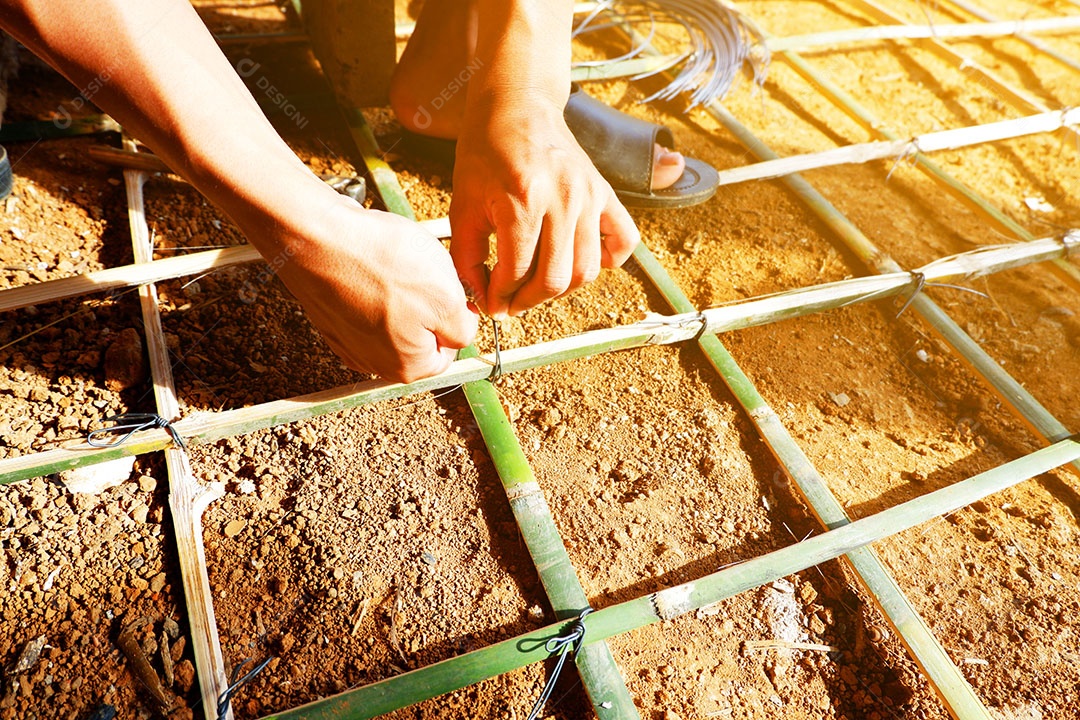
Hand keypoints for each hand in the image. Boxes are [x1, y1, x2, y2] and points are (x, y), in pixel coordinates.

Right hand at [266, 196, 477, 382]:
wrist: (315, 237)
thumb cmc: (380, 265)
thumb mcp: (447, 298)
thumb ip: (463, 328)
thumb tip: (462, 333)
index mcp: (409, 366)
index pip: (449, 350)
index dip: (455, 316)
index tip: (449, 290)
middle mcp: (375, 362)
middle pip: (419, 334)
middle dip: (425, 303)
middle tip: (419, 273)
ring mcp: (348, 340)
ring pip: (393, 316)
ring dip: (398, 291)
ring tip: (391, 265)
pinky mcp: (331, 315)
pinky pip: (365, 302)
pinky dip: (371, 283)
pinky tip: (369, 264)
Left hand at [448, 97, 638, 317]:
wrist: (517, 106)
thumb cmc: (484, 151)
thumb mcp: (462, 203)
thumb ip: (467, 256)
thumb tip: (480, 299)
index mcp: (522, 200)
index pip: (516, 271)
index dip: (499, 297)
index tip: (490, 304)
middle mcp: (563, 198)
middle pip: (555, 279)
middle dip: (528, 301)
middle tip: (511, 303)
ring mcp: (589, 196)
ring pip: (586, 270)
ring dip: (561, 289)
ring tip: (537, 285)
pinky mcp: (605, 192)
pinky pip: (623, 240)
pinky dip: (609, 261)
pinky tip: (580, 261)